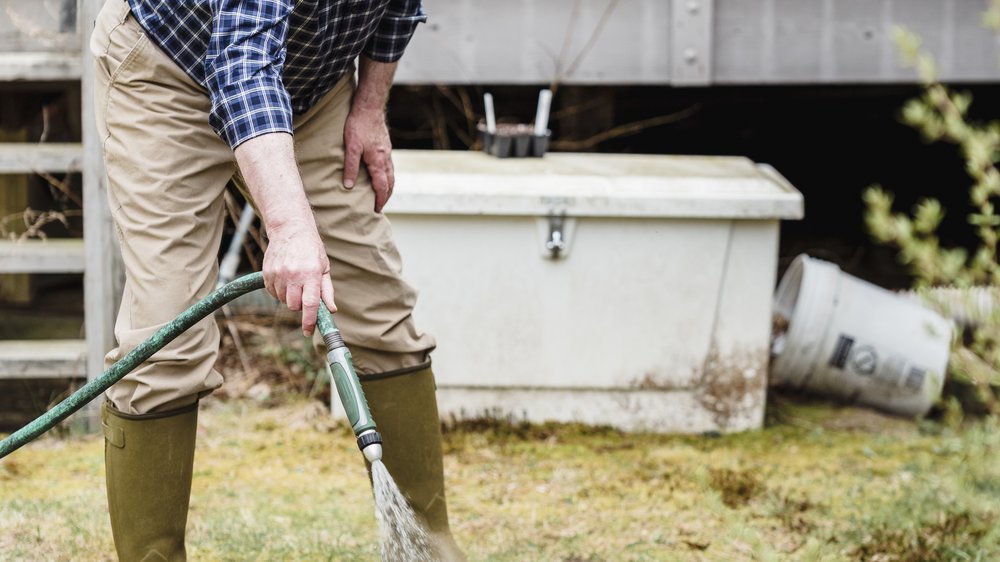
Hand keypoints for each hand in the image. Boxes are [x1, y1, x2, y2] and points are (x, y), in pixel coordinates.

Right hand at [262, 221, 335, 336]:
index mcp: (311, 274)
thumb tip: (331, 310)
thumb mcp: (324, 267)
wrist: (290, 230)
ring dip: (289, 297)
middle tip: (304, 293)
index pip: (310, 304)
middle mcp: (293, 275)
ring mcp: (278, 274)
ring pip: (282, 300)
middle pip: (294, 306)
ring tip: (295, 281)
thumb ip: (327, 291)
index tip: (308, 332)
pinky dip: (279, 291)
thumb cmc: (311, 249)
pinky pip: (272, 293)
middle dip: (300, 305)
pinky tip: (285, 279)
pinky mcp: (267, 273)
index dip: (309, 321)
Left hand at [342, 107, 394, 212]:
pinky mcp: (386, 146)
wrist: (370, 107)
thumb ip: (350, 167)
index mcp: (378, 162)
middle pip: (390, 183)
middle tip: (380, 206)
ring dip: (388, 187)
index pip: (382, 187)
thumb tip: (349, 186)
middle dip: (386, 196)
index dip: (380, 200)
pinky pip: (390, 166)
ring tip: (382, 195)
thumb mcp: (351, 147)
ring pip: (391, 174)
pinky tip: (382, 175)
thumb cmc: (358, 125)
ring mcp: (387, 152)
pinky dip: (388, 176)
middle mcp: (386, 159)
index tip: (377, 210)